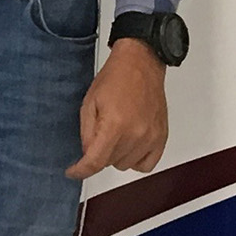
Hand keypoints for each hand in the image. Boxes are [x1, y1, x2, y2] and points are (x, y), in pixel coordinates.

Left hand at [67, 39, 169, 177]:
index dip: (81, 170)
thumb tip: (88, 155)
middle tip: (101, 132)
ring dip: (117, 155)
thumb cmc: (116, 78)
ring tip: (117, 133)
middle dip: (99, 153)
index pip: (95, 162)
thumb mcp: (89, 103)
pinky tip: (130, 146)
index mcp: (115, 125)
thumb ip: (86, 134)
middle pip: (109, 163)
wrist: (141, 63)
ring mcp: (150, 137)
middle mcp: (135, 134)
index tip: (74, 172)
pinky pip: (146, 165)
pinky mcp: (161, 137)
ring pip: (125, 165)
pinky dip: (136, 160)